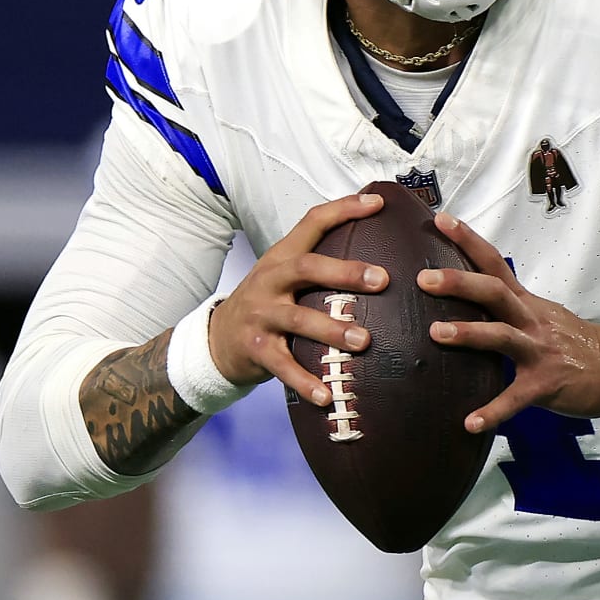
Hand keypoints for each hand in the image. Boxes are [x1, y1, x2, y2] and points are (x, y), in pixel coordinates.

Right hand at [208, 190, 387, 409]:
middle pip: (306, 268)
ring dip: (332, 330)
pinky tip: (327, 395)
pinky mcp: (256, 349)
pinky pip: (283, 366)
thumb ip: (321, 264)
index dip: (344, 209)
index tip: (378, 203)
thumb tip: (378, 250)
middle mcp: (270, 280)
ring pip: (298, 319)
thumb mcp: (285, 276)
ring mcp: (261, 315)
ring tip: (364, 341)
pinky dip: (304, 381)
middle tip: (382, 280)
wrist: (217, 339)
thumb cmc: (267, 304)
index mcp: (282, 257)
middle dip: (345, 272)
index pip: (312, 222)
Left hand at [420, 214, 599, 433]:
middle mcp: (531, 320)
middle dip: (459, 282)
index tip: (441, 219)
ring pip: (502, 336)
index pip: (495, 263)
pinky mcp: (545, 384)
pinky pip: (515, 398)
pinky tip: (470, 422)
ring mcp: (538, 351)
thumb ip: (509, 308)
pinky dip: (493, 411)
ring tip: (437, 333)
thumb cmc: (573, 343)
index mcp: (526, 302)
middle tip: (424, 278)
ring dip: (469, 333)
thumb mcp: (542, 316)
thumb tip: (469, 301)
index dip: (469, 240)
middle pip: (494, 292)